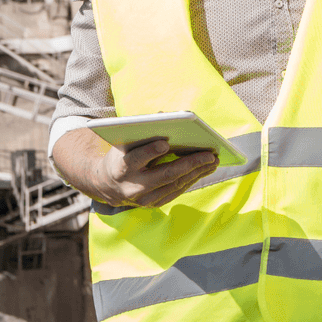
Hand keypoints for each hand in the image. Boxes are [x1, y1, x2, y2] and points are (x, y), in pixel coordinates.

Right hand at [52, 129, 218, 209]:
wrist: (107, 185)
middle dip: (190, 164)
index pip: (136, 159)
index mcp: (121, 167)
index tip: (165, 143)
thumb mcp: (125, 142)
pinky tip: (204, 170)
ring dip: (197, 172)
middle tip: (210, 154)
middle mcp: (132, 186)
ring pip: (175, 184)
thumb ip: (142, 130)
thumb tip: (166, 117)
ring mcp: (144, 199)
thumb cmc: (121, 155)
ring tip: (213, 161)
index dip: (150, 151)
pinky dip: (192, 179)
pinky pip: (177, 191)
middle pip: (164, 174)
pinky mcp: (153, 204)